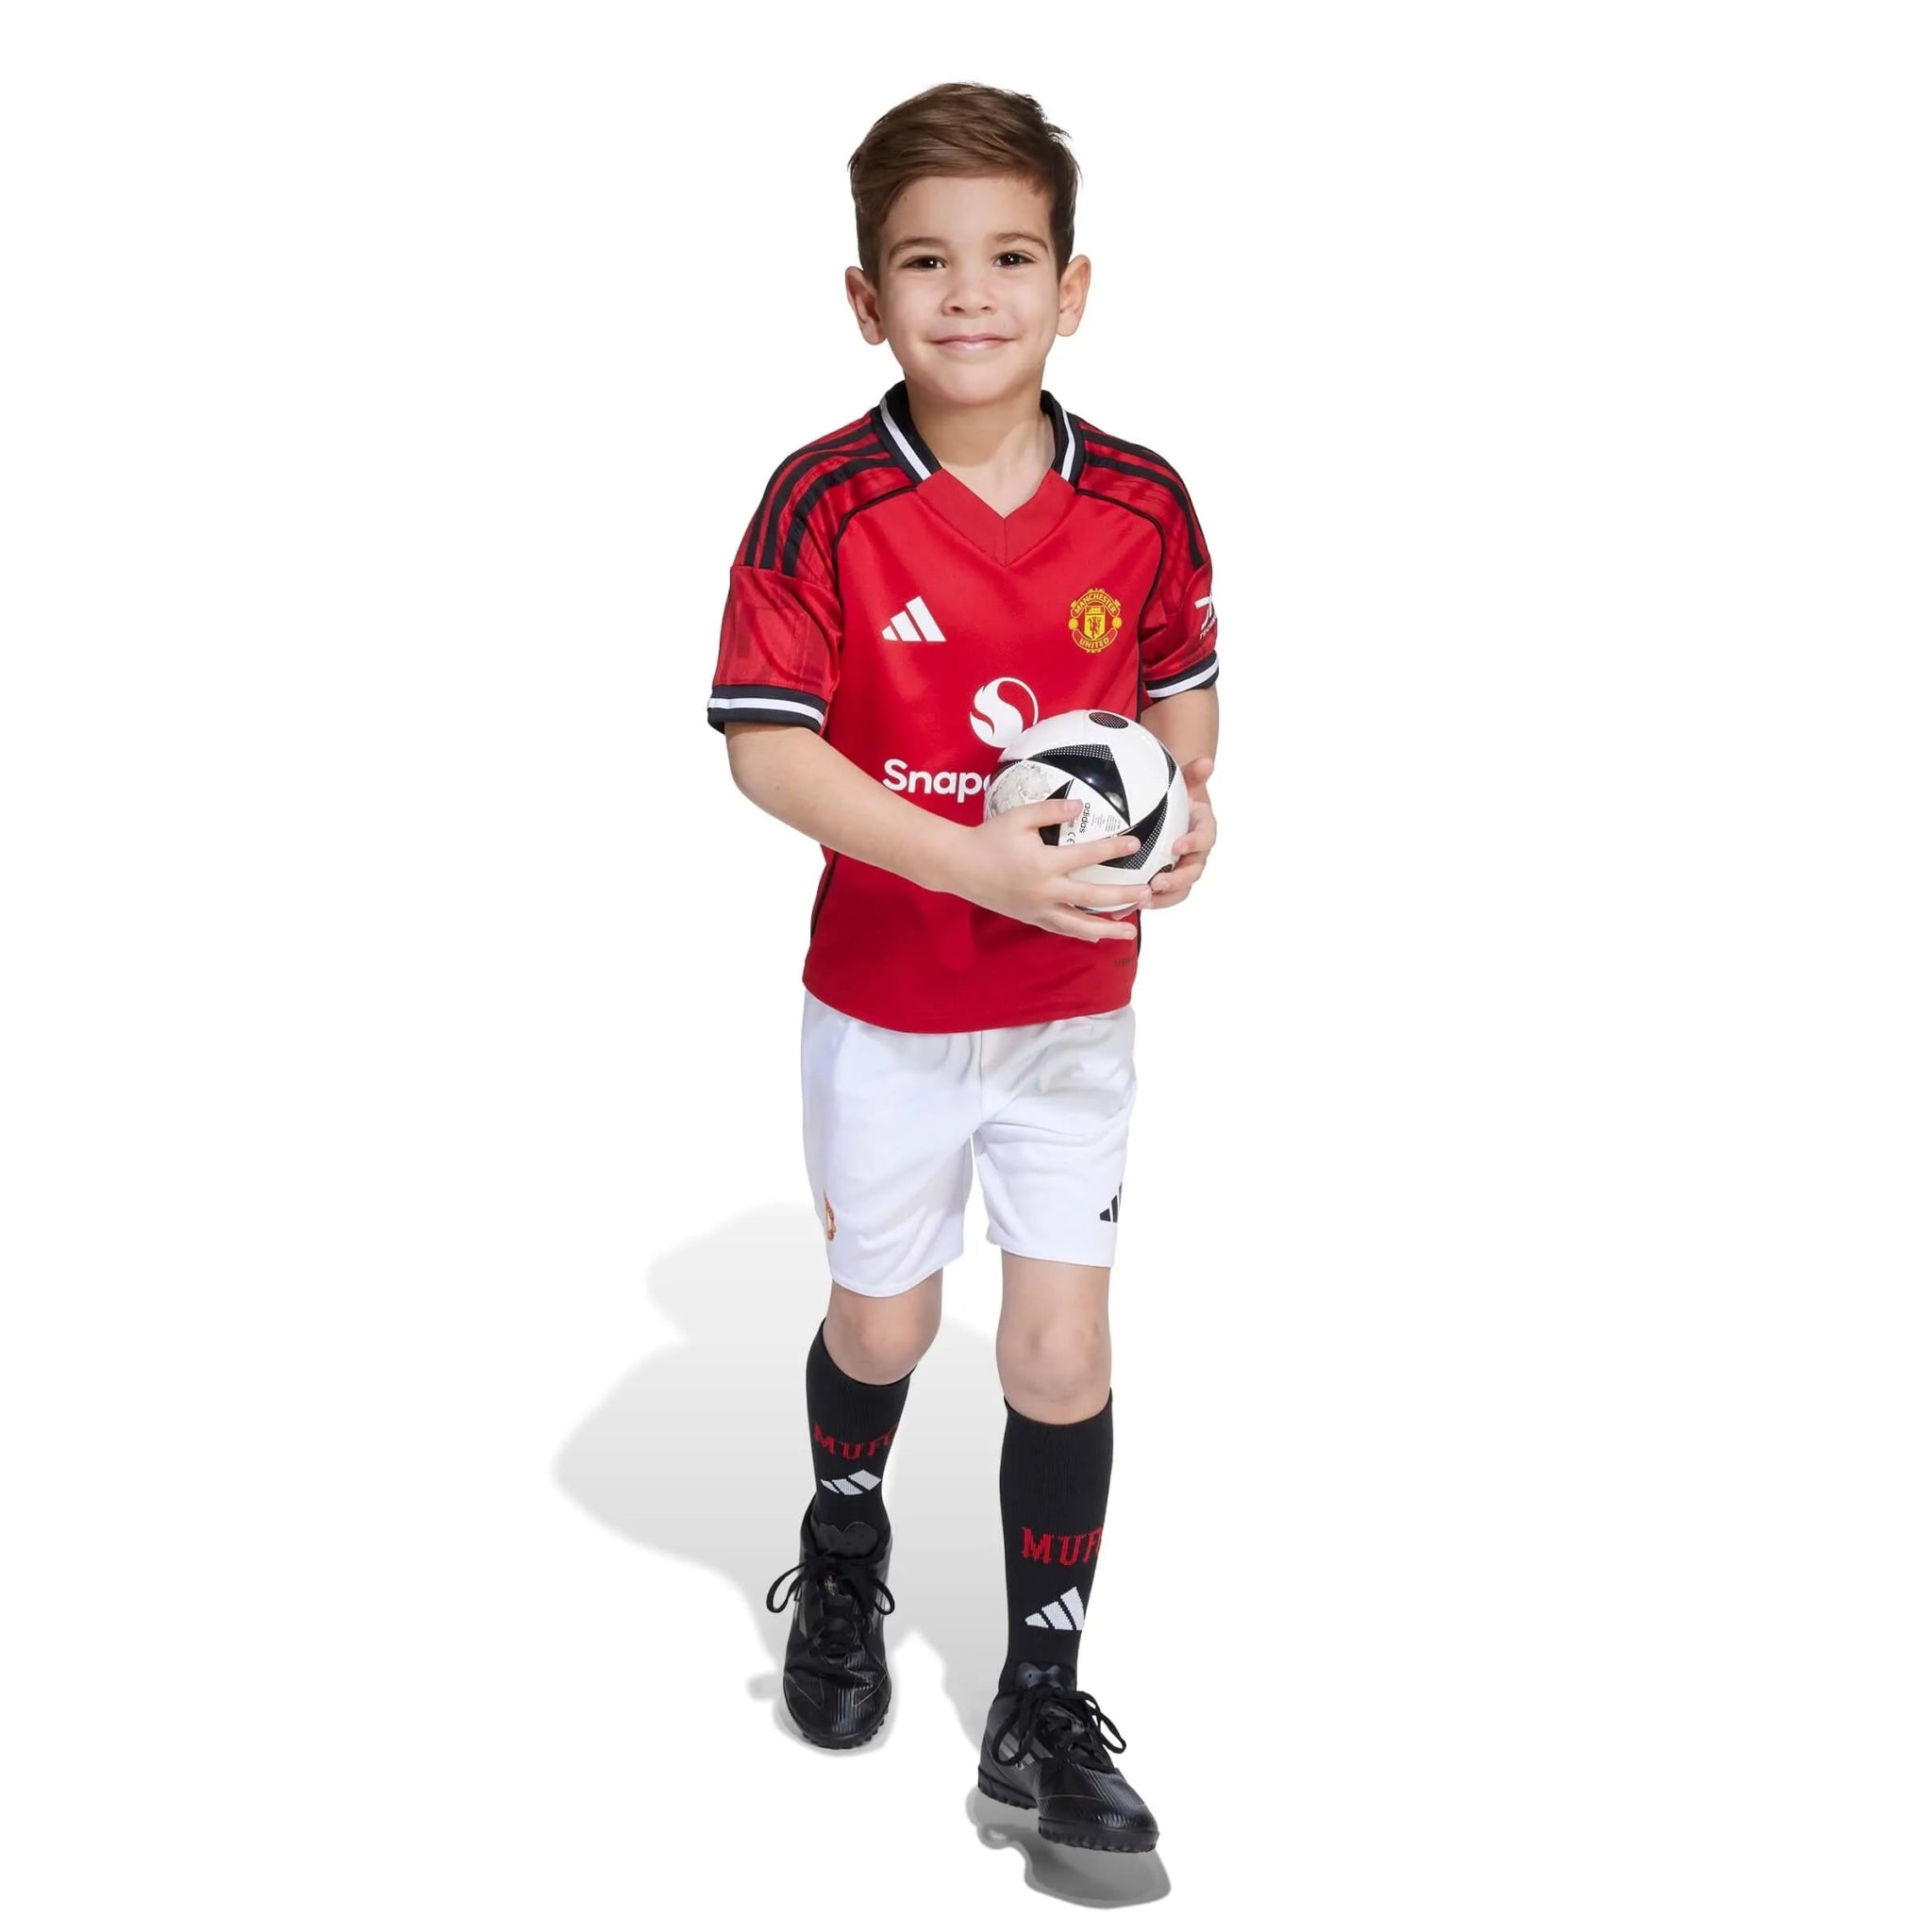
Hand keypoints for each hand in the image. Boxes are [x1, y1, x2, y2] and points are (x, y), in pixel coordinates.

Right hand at [944, 799, 1151, 941]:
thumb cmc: (989, 837)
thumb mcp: (1018, 816)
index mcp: (1043, 864)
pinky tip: (1099, 935)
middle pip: (1092, 898)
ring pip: (1079, 925)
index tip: (1135, 843)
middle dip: (1123, 896)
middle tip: (1148, 892)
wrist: (959, 866)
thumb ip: (1051, 810)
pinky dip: (1082, 933)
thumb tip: (1080, 806)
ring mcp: (1038, 909)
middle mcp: (1044, 891)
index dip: (1112, 849)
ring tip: (1132, 930)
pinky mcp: (1031, 918)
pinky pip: (1062, 929)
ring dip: (1108, 928)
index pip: (1086, 857)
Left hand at [1145, 756, 1216, 908]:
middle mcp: (1195, 855)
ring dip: (1161, 899)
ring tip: (1141, 900)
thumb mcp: (1184, 782)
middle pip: (1192, 873)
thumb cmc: (1178, 796)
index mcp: (1203, 831)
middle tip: (1157, 883)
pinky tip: (1117, 910)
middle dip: (1177, 881)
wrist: (1173, 811)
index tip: (1178, 846)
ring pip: (1177, 891)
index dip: (1194, 844)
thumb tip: (1207, 762)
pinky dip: (1138, 903)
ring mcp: (1180, 870)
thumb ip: (1193, 774)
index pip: (1204, 839)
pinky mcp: (1164, 882)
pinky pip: (1155, 896)